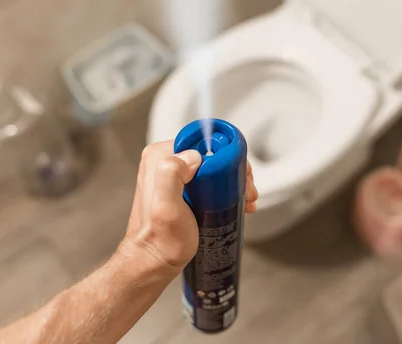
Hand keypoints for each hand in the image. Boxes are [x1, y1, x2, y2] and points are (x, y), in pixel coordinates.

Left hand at [121, 140, 257, 274]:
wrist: (154, 262)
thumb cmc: (162, 240)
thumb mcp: (165, 206)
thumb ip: (171, 174)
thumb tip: (194, 156)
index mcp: (160, 156)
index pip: (202, 140)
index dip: (227, 155)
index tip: (240, 176)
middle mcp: (164, 161)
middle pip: (210, 153)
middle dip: (233, 171)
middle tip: (246, 191)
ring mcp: (172, 175)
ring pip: (212, 167)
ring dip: (233, 181)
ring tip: (245, 200)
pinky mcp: (180, 189)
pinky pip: (208, 179)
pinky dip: (224, 189)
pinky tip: (235, 203)